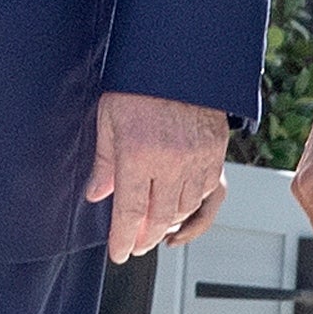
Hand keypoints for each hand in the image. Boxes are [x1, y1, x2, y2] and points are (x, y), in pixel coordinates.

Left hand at [89, 93, 230, 263]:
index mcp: (138, 153)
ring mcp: (197, 158)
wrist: (179, 59)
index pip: (129, 212)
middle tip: (136, 245)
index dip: (122, 239)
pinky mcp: (216, 151)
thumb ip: (104, 162)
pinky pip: (207, 191)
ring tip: (154, 225)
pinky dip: (192, 204)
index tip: (119, 254)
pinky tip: (179, 205)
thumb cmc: (139, 85)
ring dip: (169, 221)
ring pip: (185, 208)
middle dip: (145, 237)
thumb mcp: (109, 120)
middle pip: (159, 217)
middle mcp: (171, 161)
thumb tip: (96, 196)